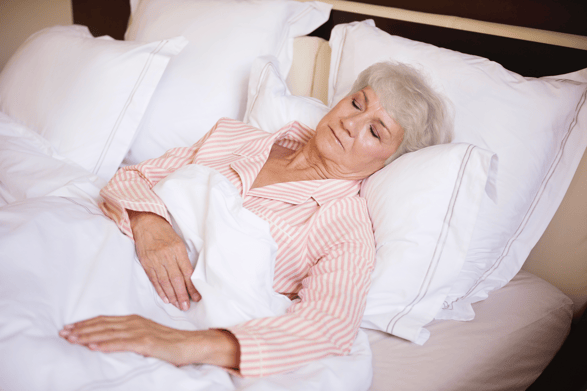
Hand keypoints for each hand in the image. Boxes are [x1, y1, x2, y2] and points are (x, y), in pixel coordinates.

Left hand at [59, 315, 239, 368]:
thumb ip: (130, 337)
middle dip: (81, 329)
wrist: (192, 345)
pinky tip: (93, 346)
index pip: (104, 321)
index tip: (69, 328)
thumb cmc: (170, 344)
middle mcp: (135, 322)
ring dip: (88, 335)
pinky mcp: (146, 342)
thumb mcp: (146, 337)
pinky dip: (106, 344)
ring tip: (71, 339)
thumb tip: (110, 341)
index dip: (86, 324)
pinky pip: (122, 343)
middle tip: (62, 333)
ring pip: (108, 332)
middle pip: (103, 325)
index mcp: (134, 320)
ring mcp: (140, 331)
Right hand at [128, 210, 199, 309]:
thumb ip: (183, 259)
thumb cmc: (165, 233)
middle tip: (187, 306)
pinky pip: (154, 280)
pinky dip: (160, 290)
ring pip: (165, 282)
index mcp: (178, 249)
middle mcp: (166, 256)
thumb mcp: (179, 242)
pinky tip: (166, 298)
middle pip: (176, 279)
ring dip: (172, 296)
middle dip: (182, 295)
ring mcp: (155, 260)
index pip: (187, 272)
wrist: (146, 223)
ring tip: (178, 305)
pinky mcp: (146, 263)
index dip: (192, 286)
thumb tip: (190, 278)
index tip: (197, 297)